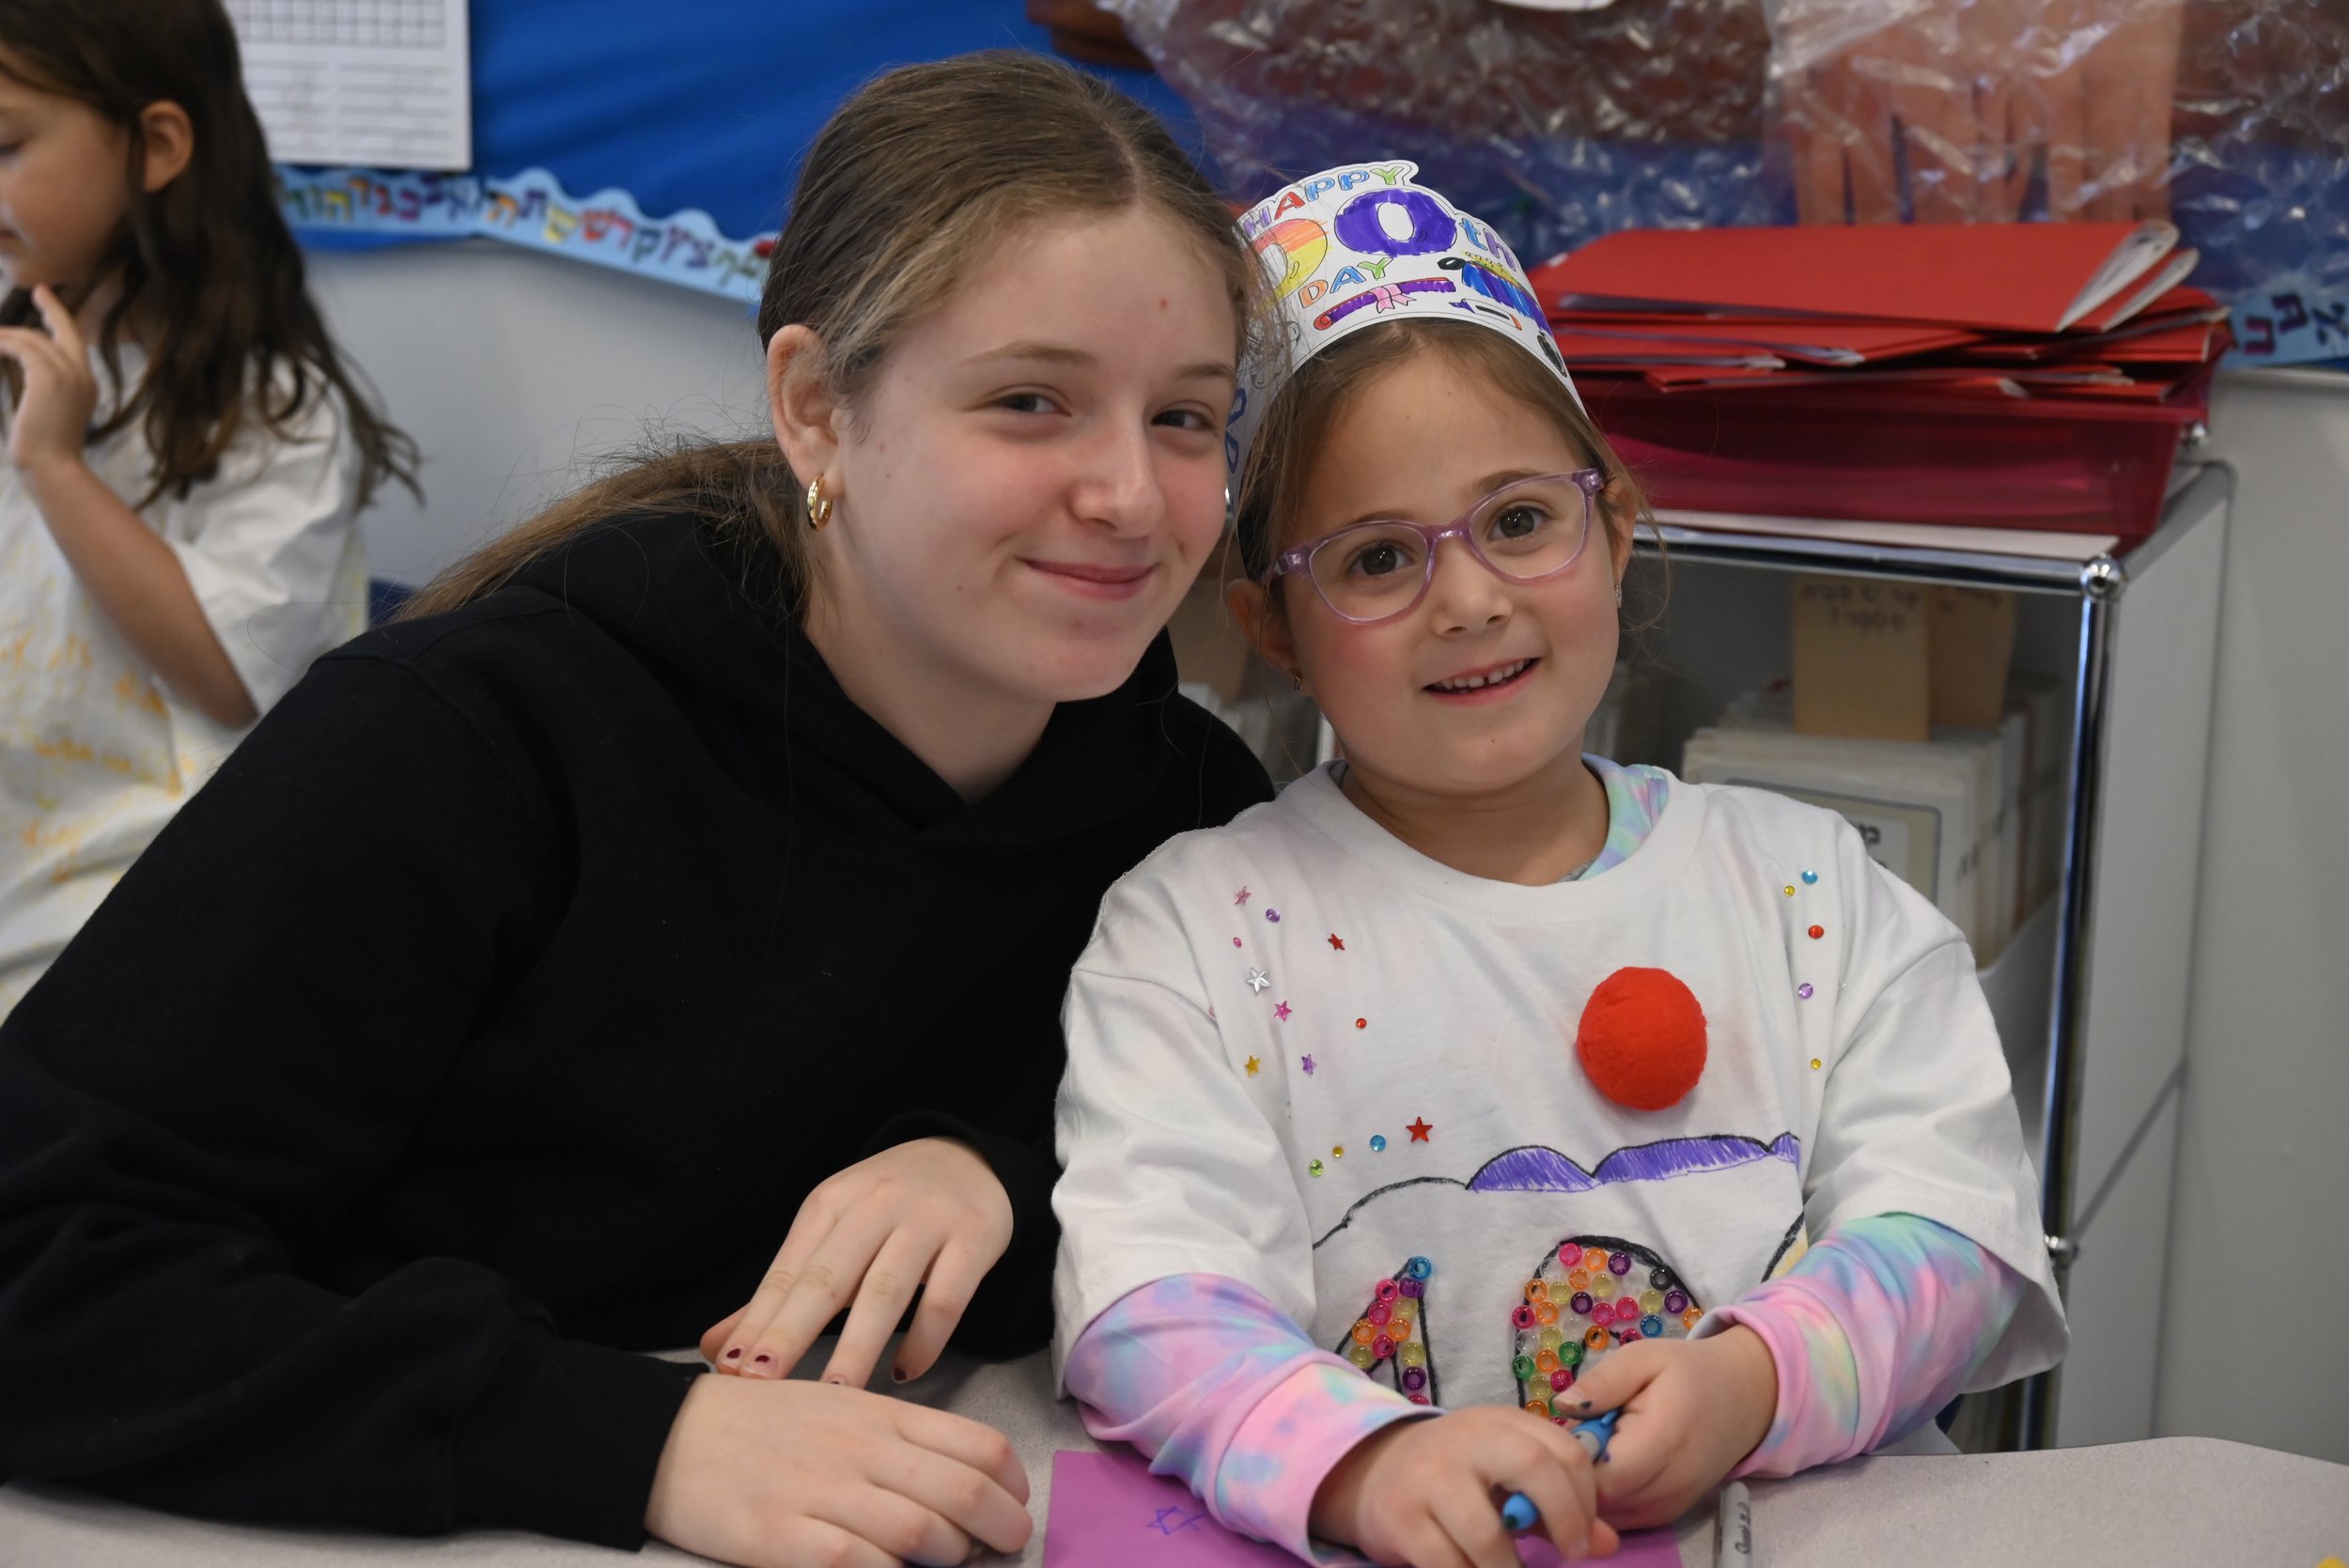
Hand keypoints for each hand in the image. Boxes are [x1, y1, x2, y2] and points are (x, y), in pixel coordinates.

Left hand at [0, 285, 99, 478]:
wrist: (54, 467)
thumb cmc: (49, 453)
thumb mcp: (53, 417)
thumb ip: (49, 393)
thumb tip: (32, 379)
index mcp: (87, 386)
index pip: (75, 345)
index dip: (61, 320)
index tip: (48, 300)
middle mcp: (83, 376)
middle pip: (64, 331)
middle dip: (51, 308)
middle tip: (38, 291)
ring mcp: (69, 375)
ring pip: (35, 340)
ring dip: (7, 337)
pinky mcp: (48, 377)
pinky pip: (22, 348)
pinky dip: (4, 344)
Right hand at [644, 1372, 1032, 1567]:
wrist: (667, 1438)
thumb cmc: (759, 1427)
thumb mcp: (837, 1411)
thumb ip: (896, 1442)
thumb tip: (959, 1487)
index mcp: (879, 1414)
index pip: (978, 1446)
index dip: (1013, 1487)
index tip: (1014, 1509)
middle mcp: (860, 1447)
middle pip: (964, 1492)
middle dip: (1001, 1533)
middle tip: (1001, 1552)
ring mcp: (821, 1491)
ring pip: (922, 1532)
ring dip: (949, 1561)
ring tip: (943, 1567)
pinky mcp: (781, 1536)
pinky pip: (858, 1563)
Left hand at [701, 1136, 1013, 1387]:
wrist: (967, 1159)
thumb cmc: (886, 1210)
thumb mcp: (829, 1234)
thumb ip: (779, 1295)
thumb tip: (714, 1348)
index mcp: (830, 1204)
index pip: (788, 1270)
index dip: (759, 1321)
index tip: (732, 1370)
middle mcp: (875, 1206)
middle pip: (829, 1277)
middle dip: (793, 1332)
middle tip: (764, 1384)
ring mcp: (927, 1220)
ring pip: (886, 1290)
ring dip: (858, 1345)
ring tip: (834, 1395)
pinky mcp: (974, 1238)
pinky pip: (948, 1297)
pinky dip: (926, 1338)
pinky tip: (906, 1372)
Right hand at [1310, 1407, 1621, 1566]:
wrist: (1372, 1473)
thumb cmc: (1456, 1479)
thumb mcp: (1504, 1477)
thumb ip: (1556, 1505)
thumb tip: (1606, 1542)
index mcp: (1499, 1424)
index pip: (1564, 1448)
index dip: (1588, 1496)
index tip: (1586, 1535)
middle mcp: (1465, 1441)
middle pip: (1533, 1466)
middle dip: (1565, 1518)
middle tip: (1572, 1554)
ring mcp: (1428, 1479)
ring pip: (1487, 1534)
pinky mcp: (1400, 1518)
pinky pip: (1448, 1564)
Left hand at [1561, 1327, 1777, 1529]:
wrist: (1742, 1400)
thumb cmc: (1686, 1374)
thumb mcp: (1642, 1358)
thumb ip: (1603, 1382)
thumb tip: (1561, 1405)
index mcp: (1665, 1438)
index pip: (1603, 1478)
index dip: (1571, 1464)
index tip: (1561, 1437)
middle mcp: (1672, 1484)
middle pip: (1601, 1503)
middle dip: (1574, 1477)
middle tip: (1572, 1441)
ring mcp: (1671, 1506)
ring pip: (1607, 1517)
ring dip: (1587, 1490)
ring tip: (1591, 1451)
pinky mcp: (1667, 1516)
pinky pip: (1621, 1520)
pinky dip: (1603, 1500)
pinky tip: (1605, 1467)